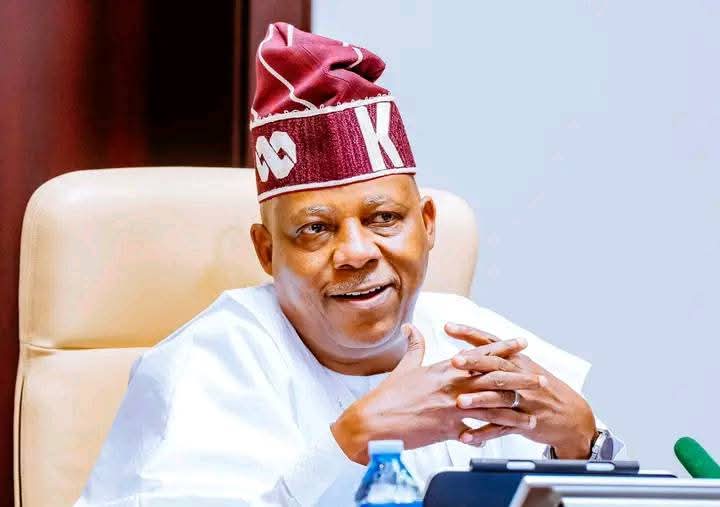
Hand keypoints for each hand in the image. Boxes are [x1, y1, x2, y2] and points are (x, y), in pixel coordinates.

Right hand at [331, 324, 544, 463]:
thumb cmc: (387, 397)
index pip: (479, 353)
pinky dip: (490, 434)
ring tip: (531, 415)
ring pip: (492, 406)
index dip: (503, 347)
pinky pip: (476, 431)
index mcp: (443, 368)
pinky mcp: (449, 429)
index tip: (520, 343)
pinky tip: (503, 437)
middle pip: (494, 379)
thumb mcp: (403, 368)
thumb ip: (413, 347)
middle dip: (520, 379)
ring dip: (514, 411)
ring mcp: (452, 408)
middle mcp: (452, 385)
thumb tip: (410, 328)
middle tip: (540, 379)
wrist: (374, 423)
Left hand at [449, 327, 596, 458]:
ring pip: (499, 398)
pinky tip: (466, 436)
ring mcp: (523, 400)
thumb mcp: (521, 368)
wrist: (571, 415)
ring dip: (479, 400)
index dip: (469, 333)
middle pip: (496, 366)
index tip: (448, 327)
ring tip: (458, 402)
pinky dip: (484, 433)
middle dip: (474, 363)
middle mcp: (520, 377)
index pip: (490, 342)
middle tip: (454, 361)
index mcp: (516, 360)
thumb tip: (462, 351)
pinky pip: (502, 428)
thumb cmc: (540, 388)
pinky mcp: (524, 423)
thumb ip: (494, 359)